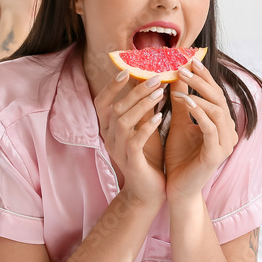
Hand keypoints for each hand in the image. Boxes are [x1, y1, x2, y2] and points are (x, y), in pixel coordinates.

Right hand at [93, 70, 167, 205]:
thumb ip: (144, 108)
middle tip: (155, 77)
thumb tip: (152, 79)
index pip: (101, 102)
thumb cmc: (148, 156)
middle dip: (135, 90)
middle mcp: (109, 137)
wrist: (149, 191)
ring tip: (160, 92)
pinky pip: (134, 141)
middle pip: (115, 107)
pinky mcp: (130, 162)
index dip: (112, 85)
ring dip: (142, 104)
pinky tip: (160, 116)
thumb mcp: (145, 128)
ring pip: (123, 121)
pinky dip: (146, 127)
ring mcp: (117, 150)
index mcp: (109, 128)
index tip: (127, 69)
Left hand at [164, 57, 237, 202]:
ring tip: (180, 80)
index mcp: (222, 125)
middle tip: (183, 66)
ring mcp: (225, 144)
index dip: (204, 77)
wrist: (177, 188)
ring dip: (199, 93)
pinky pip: (210, 127)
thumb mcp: (178, 124)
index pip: (215, 95)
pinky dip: (198, 112)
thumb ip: (181, 103)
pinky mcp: (217, 154)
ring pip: (217, 110)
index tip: (189, 60)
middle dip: (201, 80)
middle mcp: (229, 133)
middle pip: (218, 99)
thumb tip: (176, 76)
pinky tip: (185, 101)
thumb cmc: (179, 158)